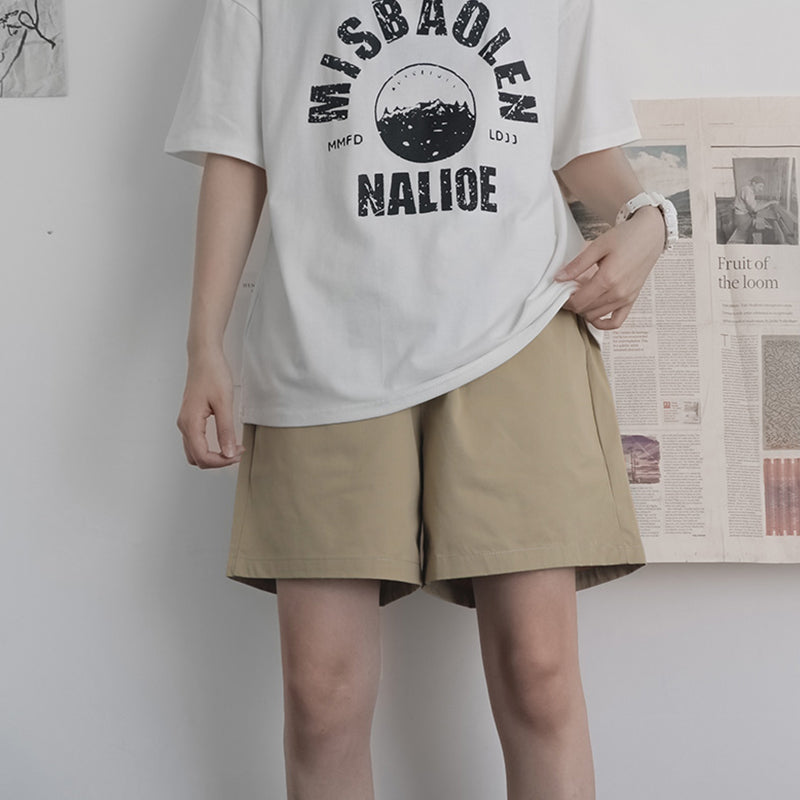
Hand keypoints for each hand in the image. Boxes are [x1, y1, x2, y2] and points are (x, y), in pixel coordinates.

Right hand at [176, 348, 245, 468]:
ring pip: (195, 451)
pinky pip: (196, 441)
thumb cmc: (212, 374)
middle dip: (217, 461)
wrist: (204, 356)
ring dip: (213, 455)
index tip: (237, 454)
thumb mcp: (224, 403)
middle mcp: (184, 425)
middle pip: (197, 458)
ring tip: (232, 447)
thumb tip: (228, 452)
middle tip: (236, 452)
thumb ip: (225, 430)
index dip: (222, 461)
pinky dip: (209, 447)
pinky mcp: (191, 417)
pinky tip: (224, 440)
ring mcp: (186, 421)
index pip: (202, 456)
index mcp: (190, 423)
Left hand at [555, 206, 664, 329]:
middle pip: (585, 310)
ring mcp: (626, 298)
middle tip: (570, 291)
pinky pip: (616, 322)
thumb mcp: (597, 246)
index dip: (565, 300)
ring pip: (597, 316)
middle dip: (573, 304)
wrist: (651, 234)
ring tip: (582, 295)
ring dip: (584, 310)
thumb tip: (559, 278)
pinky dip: (603, 323)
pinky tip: (594, 315)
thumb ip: (577, 264)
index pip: (578, 302)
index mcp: (607, 279)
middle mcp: (618, 292)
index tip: (561, 292)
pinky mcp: (632, 299)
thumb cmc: (627, 237)